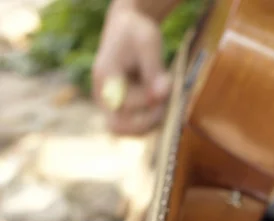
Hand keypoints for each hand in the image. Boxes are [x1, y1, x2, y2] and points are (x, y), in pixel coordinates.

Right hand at [93, 0, 170, 135]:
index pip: (124, 103)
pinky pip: (135, 127)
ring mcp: (110, 106)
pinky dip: (151, 121)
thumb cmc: (136, 33)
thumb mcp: (148, 42)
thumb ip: (154, 69)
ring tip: (164, 100)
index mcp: (105, 77)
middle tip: (164, 105)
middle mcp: (103, 96)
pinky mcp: (121, 111)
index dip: (147, 99)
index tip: (166, 83)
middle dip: (145, 121)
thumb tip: (161, 95)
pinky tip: (161, 103)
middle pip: (117, 127)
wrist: (127, 31)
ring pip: (128, 131)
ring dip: (150, 122)